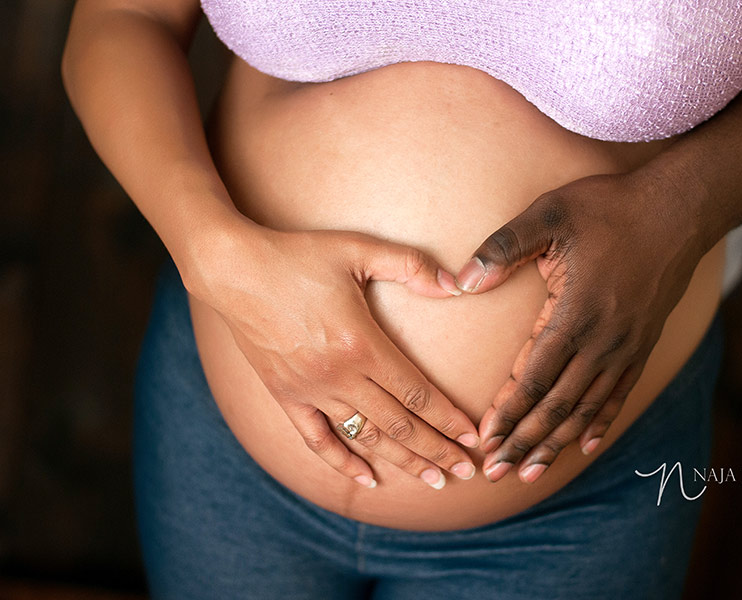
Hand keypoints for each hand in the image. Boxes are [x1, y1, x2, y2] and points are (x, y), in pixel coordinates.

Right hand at [191, 226, 479, 489]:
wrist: (233, 270)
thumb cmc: (298, 256)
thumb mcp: (357, 248)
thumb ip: (410, 264)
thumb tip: (455, 283)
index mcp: (361, 343)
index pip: (417, 394)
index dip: (449, 420)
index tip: (473, 438)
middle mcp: (338, 376)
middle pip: (398, 425)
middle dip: (437, 451)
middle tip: (466, 472)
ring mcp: (309, 391)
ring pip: (365, 438)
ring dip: (403, 461)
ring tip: (434, 480)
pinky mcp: (285, 396)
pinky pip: (317, 439)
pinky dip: (343, 463)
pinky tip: (368, 480)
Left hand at [454, 173, 705, 482]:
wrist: (679, 208)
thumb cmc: (609, 207)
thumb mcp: (550, 214)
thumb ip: (504, 247)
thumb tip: (463, 281)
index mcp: (575, 313)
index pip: (533, 376)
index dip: (507, 412)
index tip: (484, 439)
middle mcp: (603, 340)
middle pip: (557, 404)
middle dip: (524, 440)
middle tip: (495, 471)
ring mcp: (626, 346)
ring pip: (586, 408)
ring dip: (556, 442)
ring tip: (531, 472)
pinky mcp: (642, 344)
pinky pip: (618, 394)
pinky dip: (598, 423)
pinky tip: (584, 445)